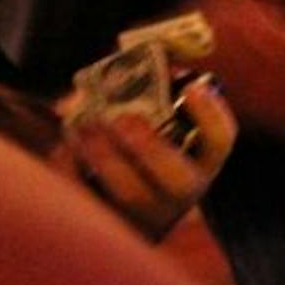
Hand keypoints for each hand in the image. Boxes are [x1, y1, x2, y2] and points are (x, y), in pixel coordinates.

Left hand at [59, 74, 238, 239]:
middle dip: (150, 148)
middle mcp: (182, 191)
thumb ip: (148, 89)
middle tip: (122, 119)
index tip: (193, 87)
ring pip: (133, 195)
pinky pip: (93, 204)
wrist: (120, 201)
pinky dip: (75, 174)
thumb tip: (120, 59)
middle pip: (178, 179)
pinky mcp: (111, 225)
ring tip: (82, 126)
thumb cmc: (139, 145)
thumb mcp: (155, 119)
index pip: (221, 139)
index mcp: (201, 158)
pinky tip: (64, 149)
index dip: (211, 114)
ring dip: (106, 158)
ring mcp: (149, 213)